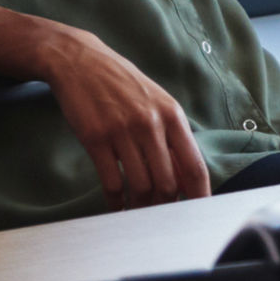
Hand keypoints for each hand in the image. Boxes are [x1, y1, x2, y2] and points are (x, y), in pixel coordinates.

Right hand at [39, 28, 212, 209]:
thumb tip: (183, 176)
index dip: (198, 195)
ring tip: (139, 216)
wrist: (81, 61)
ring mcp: (123, 131)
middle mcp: (151, 123)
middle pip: (167, 182)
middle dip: (165, 207)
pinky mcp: (96, 139)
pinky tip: (117, 207)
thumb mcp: (156, 102)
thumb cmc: (122, 84)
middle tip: (161, 219)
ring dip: (140, 208)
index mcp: (172, 115)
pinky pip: (112, 182)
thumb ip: (171, 135)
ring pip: (140, 186)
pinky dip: (116, 202)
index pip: (193, 165)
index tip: (197, 215)